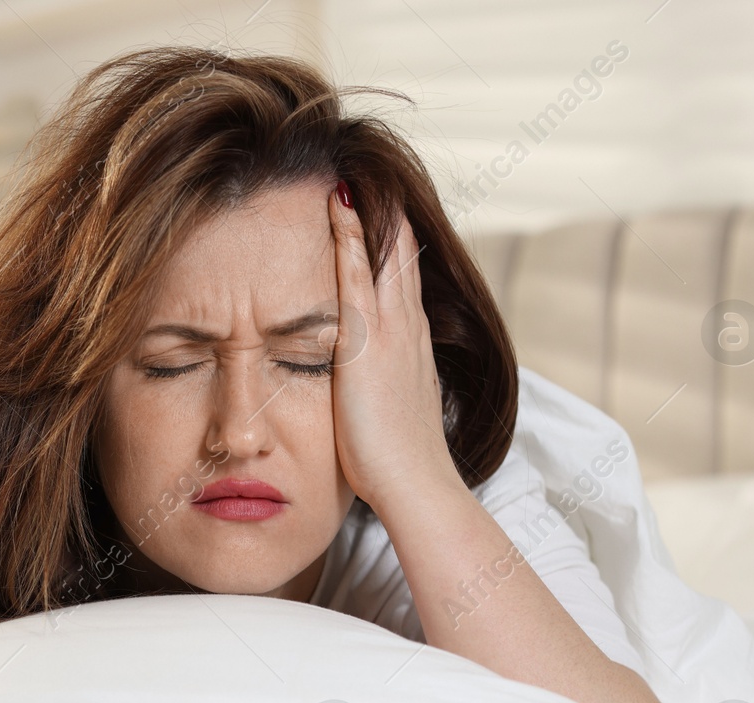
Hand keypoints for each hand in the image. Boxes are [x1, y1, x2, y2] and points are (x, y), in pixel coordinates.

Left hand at [326, 184, 458, 502]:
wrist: (417, 485)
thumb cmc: (401, 463)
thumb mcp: (394, 411)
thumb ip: (383, 388)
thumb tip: (371, 386)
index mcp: (414, 342)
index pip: (405, 277)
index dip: (393, 241)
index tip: (377, 207)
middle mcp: (410, 326)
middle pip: (402, 253)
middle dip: (384, 211)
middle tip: (364, 169)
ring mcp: (392, 330)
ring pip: (384, 252)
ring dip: (367, 208)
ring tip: (347, 168)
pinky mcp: (368, 340)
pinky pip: (357, 273)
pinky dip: (349, 234)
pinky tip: (336, 202)